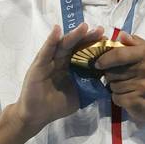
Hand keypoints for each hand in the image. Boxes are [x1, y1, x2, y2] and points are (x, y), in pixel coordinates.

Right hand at [0, 23, 103, 143]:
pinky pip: (46, 51)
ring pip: (63, 45)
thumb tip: (108, 78)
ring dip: (73, 35)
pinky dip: (51, 40)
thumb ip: (90, 85)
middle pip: (76, 45)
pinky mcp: (39, 64)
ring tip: (84, 26)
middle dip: (88, 37)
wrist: (36, 116)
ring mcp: (50, 61)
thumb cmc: (56, 105)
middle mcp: (61, 61)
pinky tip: (57, 30)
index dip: (95, 46)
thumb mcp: (79, 95)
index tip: (108, 39)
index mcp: (71, 67)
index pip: (84, 53)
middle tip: (101, 29)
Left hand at [96, 32, 144, 143]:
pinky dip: (119, 99)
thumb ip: (136, 43)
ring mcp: (143, 87)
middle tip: (121, 77)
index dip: (105, 58)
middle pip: (112, 72)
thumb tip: (120, 35)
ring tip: (129, 87)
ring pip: (113, 86)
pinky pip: (117, 98)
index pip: (119, 54)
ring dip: (116, 88)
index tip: (98, 63)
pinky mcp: (138, 102)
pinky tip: (130, 97)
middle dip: (112, 75)